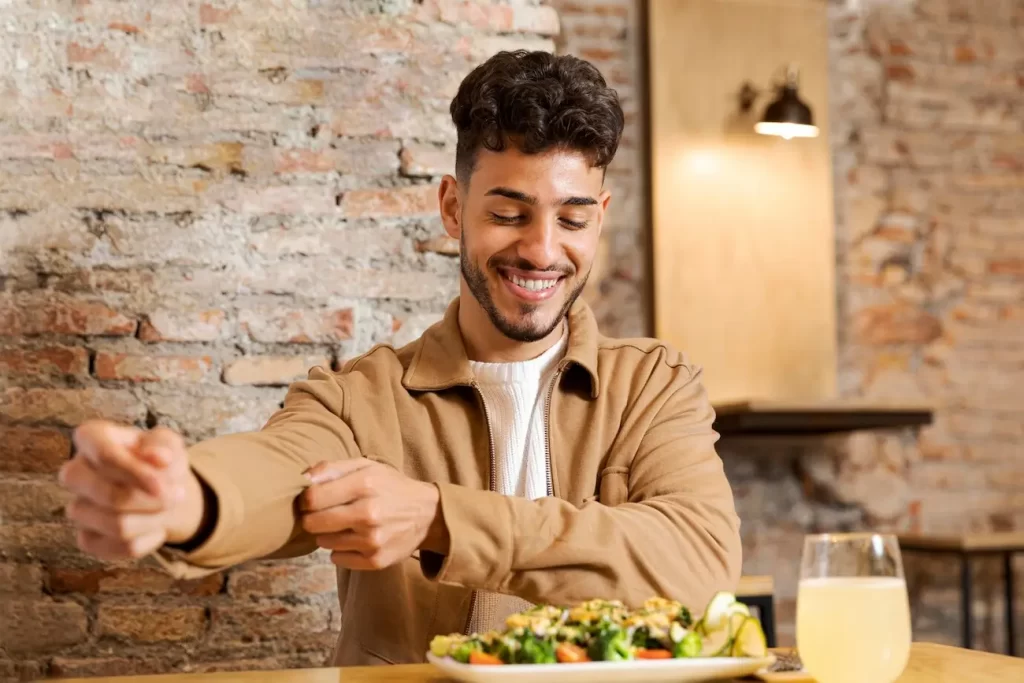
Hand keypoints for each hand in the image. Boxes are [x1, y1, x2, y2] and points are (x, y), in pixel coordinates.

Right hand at [60, 421, 204, 559]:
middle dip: (150, 501)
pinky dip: (148, 541)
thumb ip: (164, 445)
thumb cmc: (160, 459)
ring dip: (155, 519)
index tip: (163, 486)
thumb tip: (158, 457)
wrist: (161, 488)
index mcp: (91, 437)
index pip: (104, 456)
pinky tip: (156, 527)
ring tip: (169, 506)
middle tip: (177, 496)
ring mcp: (77, 507)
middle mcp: (74, 472)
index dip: (135, 473)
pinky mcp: (86, 538)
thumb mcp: (169, 443)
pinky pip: (119, 548)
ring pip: (117, 525)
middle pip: (107, 496)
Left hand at [300, 458, 447, 570]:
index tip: (311, 500)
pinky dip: (342, 550)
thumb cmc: (390, 487)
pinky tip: (356, 539)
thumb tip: (303, 478)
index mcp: (365, 484)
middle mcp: (369, 513)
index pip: (312, 498)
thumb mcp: (367, 466)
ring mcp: (373, 540)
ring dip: (329, 534)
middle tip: (325, 514)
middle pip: (313, 524)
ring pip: (324, 542)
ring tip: (347, 525)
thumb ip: (333, 468)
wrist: (427, 514)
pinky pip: (337, 559)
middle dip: (313, 518)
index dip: (306, 500)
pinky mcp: (376, 561)